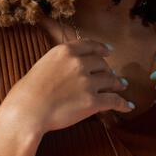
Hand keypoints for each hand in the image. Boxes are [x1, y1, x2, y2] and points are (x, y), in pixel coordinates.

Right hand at [0, 38, 130, 135]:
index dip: (102, 48)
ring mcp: (87, 82)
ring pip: (109, 80)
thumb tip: (72, 66)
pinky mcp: (92, 101)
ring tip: (121, 85)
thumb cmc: (29, 90)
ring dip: (117, 83)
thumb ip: (61, 62)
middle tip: (112, 75)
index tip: (109, 50)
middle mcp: (79, 63)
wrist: (27, 110)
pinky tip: (128, 105)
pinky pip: (113, 100)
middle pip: (101, 63)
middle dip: (107, 70)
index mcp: (66, 51)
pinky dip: (122, 103)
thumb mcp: (44, 64)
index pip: (90, 45)